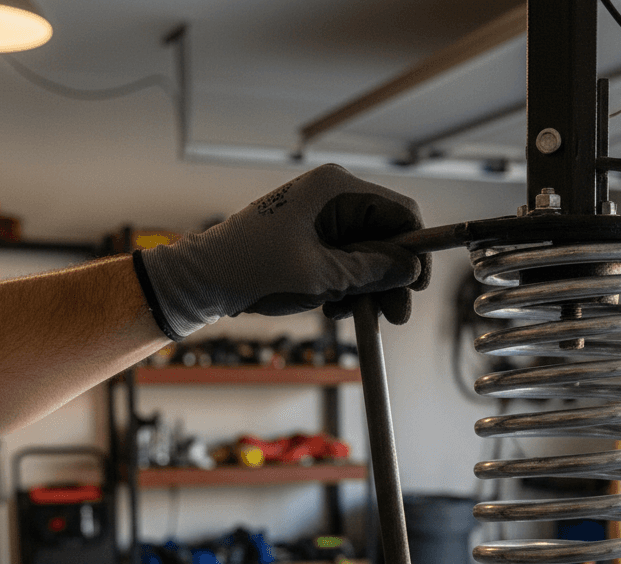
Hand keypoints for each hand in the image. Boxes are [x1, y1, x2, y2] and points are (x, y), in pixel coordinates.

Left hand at [133, 164, 429, 338]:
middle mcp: (332, 197)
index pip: (399, 212)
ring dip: (366, 288)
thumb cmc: (255, 270)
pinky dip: (346, 286)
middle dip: (390, 278)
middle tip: (394, 317)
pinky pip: (345, 261)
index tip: (415, 287)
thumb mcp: (323, 276)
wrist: (204, 281)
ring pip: (366, 254)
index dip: (414, 250)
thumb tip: (412, 268)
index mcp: (336, 189)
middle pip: (385, 237)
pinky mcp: (310, 238)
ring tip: (349, 314)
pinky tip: (333, 308)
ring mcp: (320, 218)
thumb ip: (373, 271)